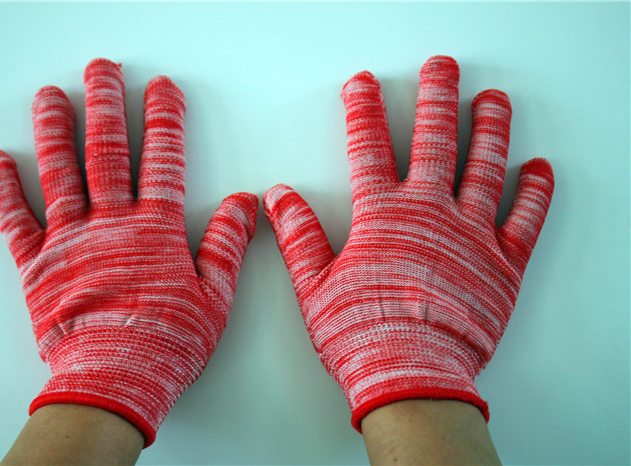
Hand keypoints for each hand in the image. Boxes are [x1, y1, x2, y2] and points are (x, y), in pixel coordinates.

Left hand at [0, 58, 257, 446]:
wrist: (114, 381)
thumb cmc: (166, 343)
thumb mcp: (215, 296)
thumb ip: (227, 244)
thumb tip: (245, 204)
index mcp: (155, 229)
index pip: (163, 160)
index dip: (164, 119)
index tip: (162, 89)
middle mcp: (111, 223)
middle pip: (108, 152)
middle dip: (107, 105)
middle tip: (103, 71)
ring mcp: (70, 239)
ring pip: (62, 172)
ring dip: (57, 129)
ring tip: (54, 95)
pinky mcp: (38, 263)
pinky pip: (16, 219)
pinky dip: (3, 188)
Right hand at [264, 55, 553, 429]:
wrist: (412, 378)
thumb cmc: (363, 335)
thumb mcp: (315, 286)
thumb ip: (299, 235)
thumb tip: (280, 197)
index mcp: (382, 217)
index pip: (369, 148)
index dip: (364, 110)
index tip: (363, 84)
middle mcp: (430, 213)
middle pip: (435, 140)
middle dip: (436, 97)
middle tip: (441, 68)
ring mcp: (471, 234)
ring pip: (484, 166)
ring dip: (489, 128)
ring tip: (493, 99)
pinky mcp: (503, 263)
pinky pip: (525, 219)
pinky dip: (534, 192)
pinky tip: (538, 168)